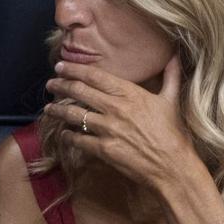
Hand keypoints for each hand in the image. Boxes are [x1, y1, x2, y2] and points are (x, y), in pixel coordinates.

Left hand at [44, 55, 200, 194]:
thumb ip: (171, 76)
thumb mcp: (171, 101)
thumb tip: (174, 56)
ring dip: (58, 110)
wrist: (173, 166)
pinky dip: (68, 136)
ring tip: (49, 109)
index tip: (60, 66)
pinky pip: (78, 139)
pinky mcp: (103, 149)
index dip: (74, 69)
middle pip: (79, 91)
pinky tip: (64, 134)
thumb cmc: (173, 134)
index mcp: (130, 93)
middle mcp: (115, 108)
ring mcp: (107, 129)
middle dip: (60, 86)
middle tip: (50, 84)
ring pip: (74, 115)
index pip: (94, 76)